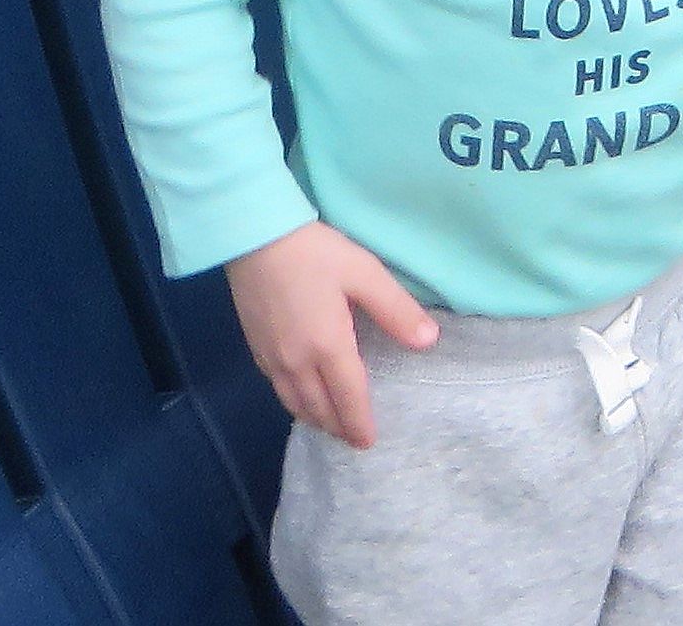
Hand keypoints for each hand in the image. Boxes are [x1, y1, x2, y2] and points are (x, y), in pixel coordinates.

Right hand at [227, 221, 435, 448]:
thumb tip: (428, 342)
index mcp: (328, 347)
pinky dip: (294, 402)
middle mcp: (297, 361)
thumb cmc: (314, 253)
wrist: (254, 239)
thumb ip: (396, 311)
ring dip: (314, 418)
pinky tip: (300, 397)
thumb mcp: (364, 274)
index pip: (349, 397)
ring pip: (295, 403)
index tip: (368, 443)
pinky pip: (278, 389)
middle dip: (337, 427)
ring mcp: (272, 357)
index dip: (359, 423)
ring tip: (329, 425)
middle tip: (352, 439)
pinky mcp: (255, 347)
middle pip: (319, 408)